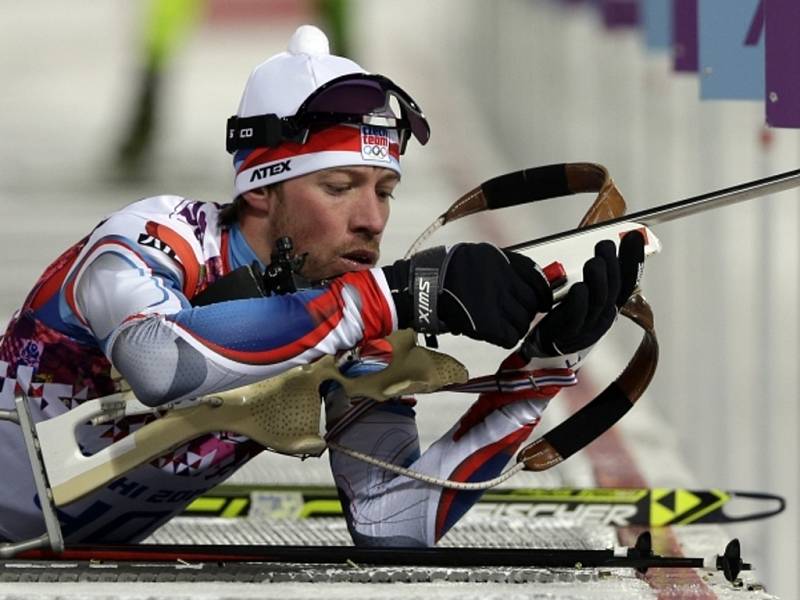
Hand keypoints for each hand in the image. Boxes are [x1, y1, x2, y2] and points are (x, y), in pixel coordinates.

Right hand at [382, 243, 551, 347]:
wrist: (420, 287)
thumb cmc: (440, 271)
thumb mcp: (475, 256)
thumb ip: (500, 266)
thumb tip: (521, 279)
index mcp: (500, 261)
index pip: (536, 277)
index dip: (542, 291)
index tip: (542, 298)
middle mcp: (501, 280)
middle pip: (532, 301)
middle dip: (528, 309)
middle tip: (517, 313)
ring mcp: (496, 302)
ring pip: (523, 320)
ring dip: (516, 325)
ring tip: (503, 324)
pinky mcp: (487, 323)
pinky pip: (510, 335)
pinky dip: (505, 337)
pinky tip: (496, 333)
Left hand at [522, 230, 644, 357]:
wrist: (542, 348)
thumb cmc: (563, 319)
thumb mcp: (582, 294)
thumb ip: (595, 273)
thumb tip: (605, 245)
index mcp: (608, 306)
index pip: (627, 282)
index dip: (632, 261)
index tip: (632, 238)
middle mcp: (602, 317)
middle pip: (613, 290)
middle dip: (612, 265)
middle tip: (605, 245)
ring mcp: (586, 328)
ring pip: (598, 303)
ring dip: (597, 280)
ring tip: (594, 262)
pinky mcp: (567, 334)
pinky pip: (576, 318)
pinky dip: (579, 302)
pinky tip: (578, 288)